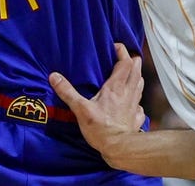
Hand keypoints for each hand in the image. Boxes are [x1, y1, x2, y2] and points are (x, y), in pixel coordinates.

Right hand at [50, 43, 145, 163]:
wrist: (119, 148)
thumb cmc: (101, 128)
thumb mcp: (80, 109)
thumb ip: (68, 92)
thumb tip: (54, 76)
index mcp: (116, 87)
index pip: (125, 62)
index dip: (122, 52)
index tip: (115, 46)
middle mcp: (128, 92)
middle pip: (137, 70)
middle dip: (133, 60)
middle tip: (124, 57)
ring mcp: (134, 105)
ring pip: (140, 84)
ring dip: (136, 76)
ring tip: (129, 74)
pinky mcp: (136, 117)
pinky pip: (139, 104)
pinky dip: (136, 99)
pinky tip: (131, 102)